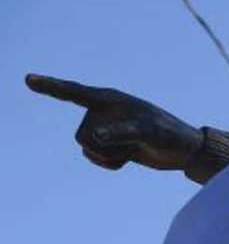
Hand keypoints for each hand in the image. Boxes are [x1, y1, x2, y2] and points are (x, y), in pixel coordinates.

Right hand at [25, 73, 202, 170]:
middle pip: (81, 135)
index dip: (50, 86)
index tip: (28, 79)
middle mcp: (104, 113)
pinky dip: (111, 163)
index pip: (74, 93)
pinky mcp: (112, 145)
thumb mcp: (147, 132)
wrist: (184, 151)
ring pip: (87, 148)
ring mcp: (107, 130)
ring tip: (133, 147)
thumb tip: (94, 137)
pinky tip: (130, 157)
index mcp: (111, 100)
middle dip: (102, 146)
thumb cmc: (169, 135)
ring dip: (108, 155)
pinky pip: (96, 159)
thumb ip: (120, 133)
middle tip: (131, 142)